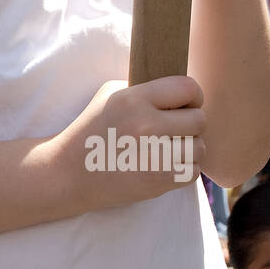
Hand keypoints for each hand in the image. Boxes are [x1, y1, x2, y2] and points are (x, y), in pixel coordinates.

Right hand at [52, 75, 206, 211]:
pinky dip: (183, 168)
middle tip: (173, 128)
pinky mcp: (158, 181)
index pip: (188, 88)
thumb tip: (181, 89)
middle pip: (200, 119)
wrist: (70, 173)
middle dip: (190, 124)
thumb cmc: (92, 129)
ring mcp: (154, 156)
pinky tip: (164, 164)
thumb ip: (146, 88)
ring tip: (167, 147)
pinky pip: (193, 171)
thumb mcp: (110, 95)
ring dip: (188, 148)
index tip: (184, 103)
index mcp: (134, 99)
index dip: (192, 95)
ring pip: (199, 147)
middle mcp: (146, 125)